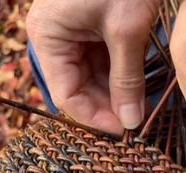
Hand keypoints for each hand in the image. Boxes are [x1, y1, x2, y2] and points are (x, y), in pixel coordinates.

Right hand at [26, 0, 159, 133]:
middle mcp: (53, 38)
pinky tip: (135, 87)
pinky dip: (118, 76)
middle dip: (107, 106)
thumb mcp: (127, 29)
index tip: (123, 131)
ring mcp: (70, 34)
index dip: (94, 117)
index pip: (66, 95)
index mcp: (48, 37)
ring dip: (115, 93)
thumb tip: (130, 123)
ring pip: (90, 79)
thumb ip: (127, 79)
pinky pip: (100, 63)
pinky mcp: (89, 30)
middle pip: (78, 88)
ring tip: (138, 107)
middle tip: (134, 122)